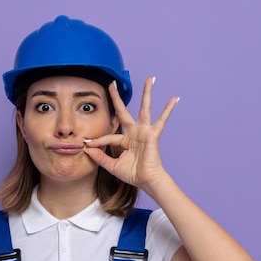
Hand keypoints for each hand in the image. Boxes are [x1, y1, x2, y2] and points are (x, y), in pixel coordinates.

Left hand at [83, 77, 178, 191]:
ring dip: (147, 94)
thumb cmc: (133, 174)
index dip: (98, 141)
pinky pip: (162, 120)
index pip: (109, 136)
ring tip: (149, 79)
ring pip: (145, 109)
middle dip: (117, 98)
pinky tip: (174, 98)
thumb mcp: (112, 166)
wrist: (146, 181)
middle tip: (112, 83)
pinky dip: (168, 109)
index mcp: (125, 140)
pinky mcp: (153, 135)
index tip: (86, 144)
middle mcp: (134, 133)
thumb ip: (100, 157)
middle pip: (124, 111)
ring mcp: (144, 132)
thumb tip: (87, 149)